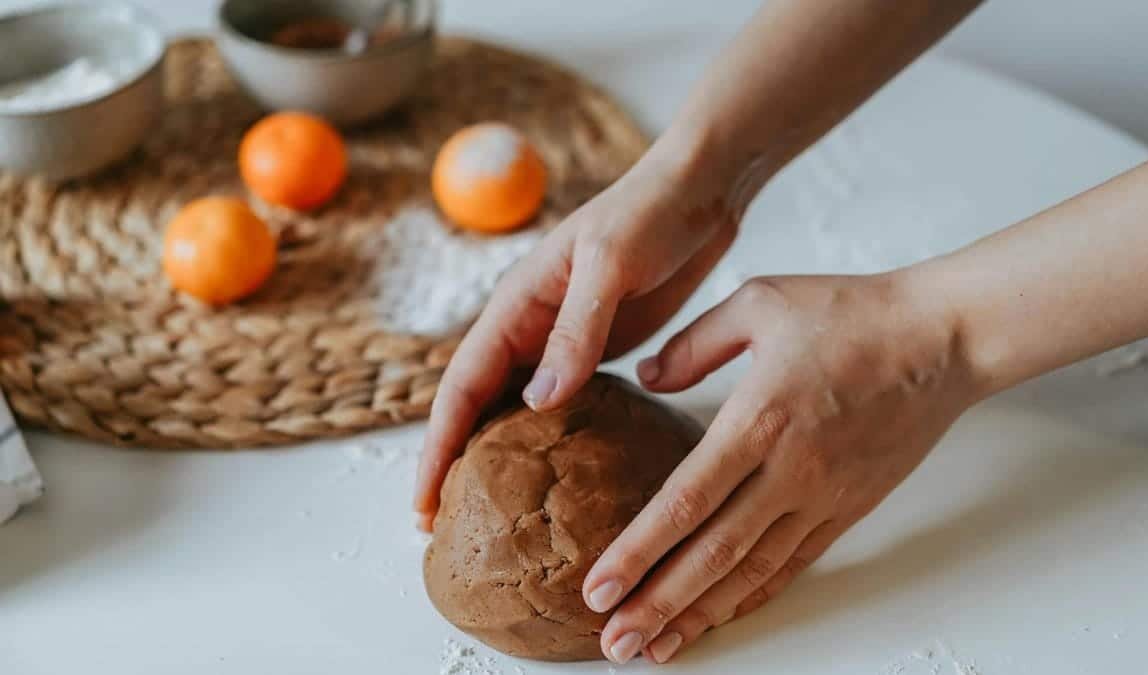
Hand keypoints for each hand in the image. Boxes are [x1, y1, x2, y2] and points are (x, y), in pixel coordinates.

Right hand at [414, 138, 738, 530]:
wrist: (701, 189)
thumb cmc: (651, 212)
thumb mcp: (611, 264)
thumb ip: (576, 330)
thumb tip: (539, 402)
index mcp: (517, 304)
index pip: (462, 386)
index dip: (438, 445)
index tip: (424, 501)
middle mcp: (530, 327)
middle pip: (477, 405)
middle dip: (454, 462)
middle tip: (443, 526)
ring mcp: (563, 340)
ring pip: (515, 408)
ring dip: (496, 456)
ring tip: (487, 514)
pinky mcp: (599, 349)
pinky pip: (563, 403)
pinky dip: (548, 440)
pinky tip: (555, 475)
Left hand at [580, 273, 980, 663]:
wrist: (942, 338)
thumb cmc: (853, 313)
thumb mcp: (759, 301)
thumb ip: (694, 344)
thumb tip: (648, 378)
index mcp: (760, 418)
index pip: (687, 500)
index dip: (639, 550)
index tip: (600, 586)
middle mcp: (792, 470)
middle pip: (714, 552)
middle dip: (658, 603)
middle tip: (615, 641)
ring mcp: (824, 496)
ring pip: (752, 571)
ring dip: (700, 613)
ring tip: (656, 647)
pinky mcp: (849, 508)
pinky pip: (794, 563)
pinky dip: (753, 595)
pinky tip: (720, 615)